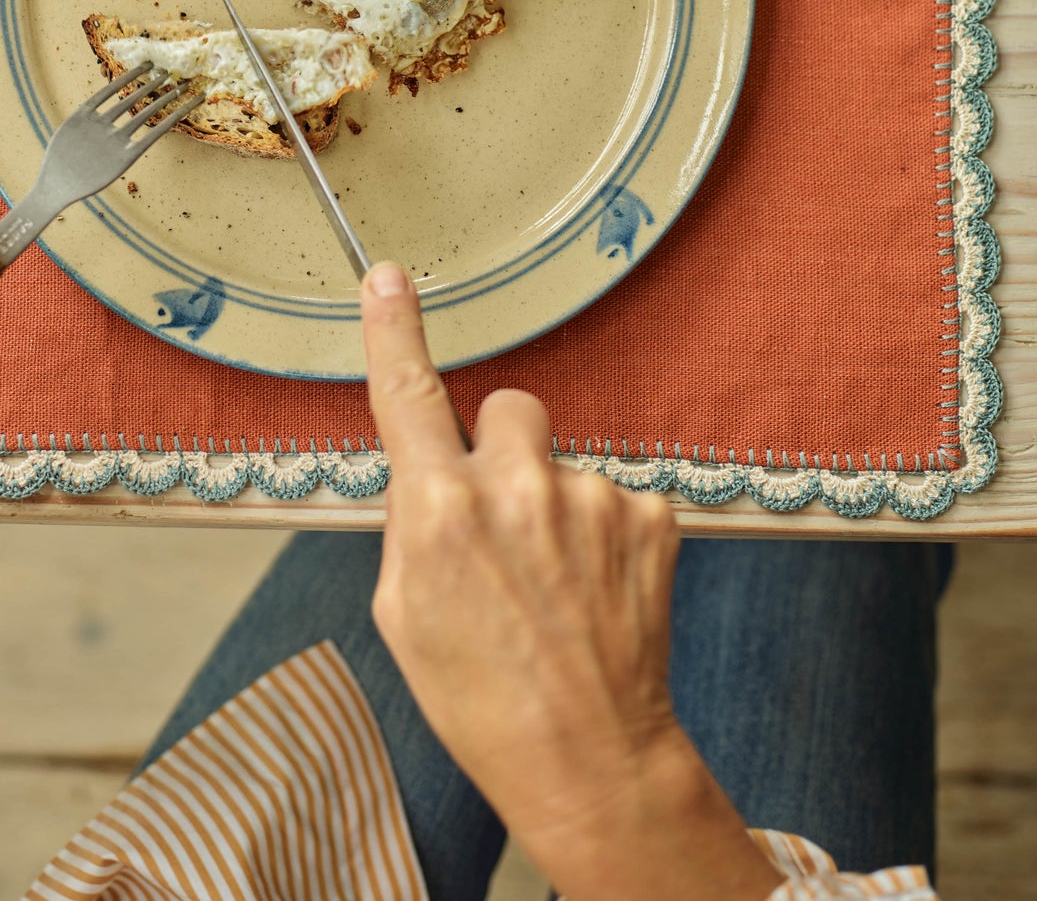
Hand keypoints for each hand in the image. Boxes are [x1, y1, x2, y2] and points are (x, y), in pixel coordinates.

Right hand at [361, 262, 777, 900]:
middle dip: (501, 450)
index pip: (406, 395)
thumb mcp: (404, 611)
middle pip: (506, 409)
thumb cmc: (480, 697)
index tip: (386, 278)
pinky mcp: (650, 513)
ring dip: (555, 501)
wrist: (588, 758)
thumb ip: (413, 522)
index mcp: (441, 511)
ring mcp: (590, 497)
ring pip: (560, 460)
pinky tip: (597, 591)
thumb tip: (427, 470)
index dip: (392, 330)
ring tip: (556, 585)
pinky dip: (604, 533)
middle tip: (504, 528)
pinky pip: (614, 493)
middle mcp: (516, 488)